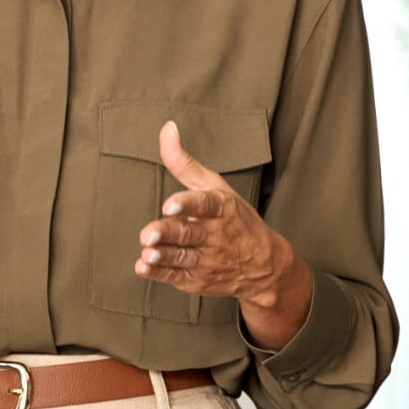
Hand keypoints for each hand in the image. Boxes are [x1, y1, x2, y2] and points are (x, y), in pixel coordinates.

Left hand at [136, 121, 310, 348]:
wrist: (264, 266)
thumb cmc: (233, 219)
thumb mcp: (214, 187)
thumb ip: (185, 162)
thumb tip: (166, 128)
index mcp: (221, 208)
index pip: (205, 205)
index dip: (187, 204)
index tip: (170, 205)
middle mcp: (215, 235)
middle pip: (188, 233)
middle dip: (168, 233)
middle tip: (149, 234)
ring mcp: (206, 260)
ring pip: (181, 257)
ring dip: (163, 255)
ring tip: (147, 251)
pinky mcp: (196, 280)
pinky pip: (175, 277)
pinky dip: (159, 273)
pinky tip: (144, 266)